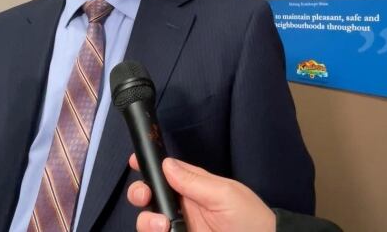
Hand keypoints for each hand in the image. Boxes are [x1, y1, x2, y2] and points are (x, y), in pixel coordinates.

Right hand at [127, 154, 274, 231]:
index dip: (149, 166)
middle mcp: (184, 208)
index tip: (135, 161)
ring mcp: (180, 228)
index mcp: (196, 188)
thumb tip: (166, 164)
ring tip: (162, 225)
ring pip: (148, 221)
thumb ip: (194, 181)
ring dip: (146, 220)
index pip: (166, 173)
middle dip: (140, 193)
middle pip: (150, 197)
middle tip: (144, 196)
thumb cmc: (251, 220)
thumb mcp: (226, 194)